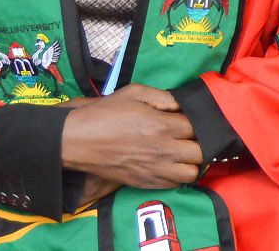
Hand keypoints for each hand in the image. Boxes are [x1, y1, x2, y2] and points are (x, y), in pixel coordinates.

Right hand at [61, 83, 202, 188]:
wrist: (78, 140)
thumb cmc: (106, 113)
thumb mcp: (134, 92)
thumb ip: (163, 96)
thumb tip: (181, 104)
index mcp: (162, 125)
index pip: (197, 127)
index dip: (197, 122)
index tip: (190, 120)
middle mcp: (163, 150)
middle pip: (200, 152)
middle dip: (200, 143)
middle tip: (190, 137)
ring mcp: (155, 169)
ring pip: (192, 173)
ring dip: (192, 163)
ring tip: (184, 153)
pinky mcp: (145, 183)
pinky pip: (174, 185)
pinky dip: (178, 176)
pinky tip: (170, 164)